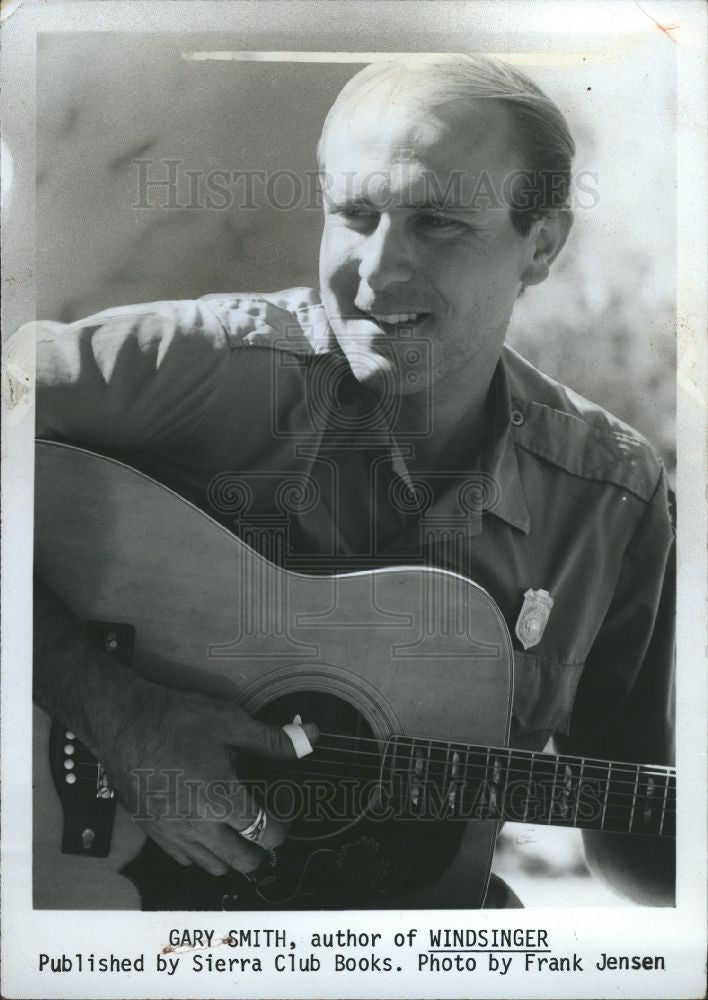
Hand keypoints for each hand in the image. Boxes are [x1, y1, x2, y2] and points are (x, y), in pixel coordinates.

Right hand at [101, 680, 317, 875]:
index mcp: (223, 801)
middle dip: (262, 848)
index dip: (284, 825)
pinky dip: (202, 851)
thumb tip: (313, 737)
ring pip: (213, 867)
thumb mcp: (231, 722)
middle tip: (265, 822)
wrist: (121, 722)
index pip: (267, 834)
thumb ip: (274, 739)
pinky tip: (204, 824)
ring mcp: (173, 834)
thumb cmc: (177, 719)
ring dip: (232, 854)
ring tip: (236, 826)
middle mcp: (199, 828)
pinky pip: (185, 859)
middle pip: (243, 862)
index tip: (284, 809)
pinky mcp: (153, 832)